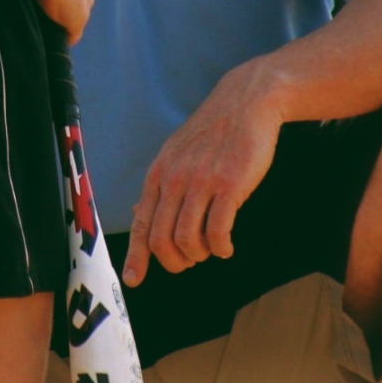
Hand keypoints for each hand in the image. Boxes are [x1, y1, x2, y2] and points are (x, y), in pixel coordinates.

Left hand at [123, 67, 283, 285]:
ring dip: (199, 254)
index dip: (137, 256)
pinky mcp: (230, 186)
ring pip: (188, 239)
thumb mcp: (176, 154)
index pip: (141, 224)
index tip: (135, 279)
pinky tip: (226, 247)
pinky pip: (218, 232)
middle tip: (190, 261)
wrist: (246, 102)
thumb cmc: (213, 132)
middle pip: (162, 240)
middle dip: (175, 261)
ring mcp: (202, 182)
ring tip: (210, 249)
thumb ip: (160, 186)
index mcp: (159, 174)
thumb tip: (139, 215)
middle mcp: (175, 179)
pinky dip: (220, 248)